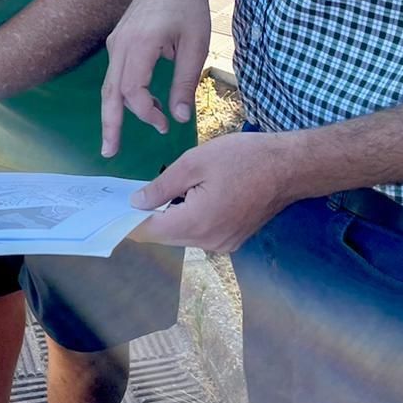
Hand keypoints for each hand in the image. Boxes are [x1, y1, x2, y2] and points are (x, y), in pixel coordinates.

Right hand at [101, 0, 212, 156]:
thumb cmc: (190, 8)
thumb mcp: (196, 46)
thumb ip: (185, 83)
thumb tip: (177, 118)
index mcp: (139, 44)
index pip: (131, 90)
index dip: (146, 113)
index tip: (165, 124)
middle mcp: (120, 44)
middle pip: (109, 92)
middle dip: (110, 124)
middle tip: (110, 152)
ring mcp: (116, 41)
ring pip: (110, 84)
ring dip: (119, 111)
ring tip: (121, 137)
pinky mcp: (119, 40)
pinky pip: (116, 73)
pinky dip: (125, 93)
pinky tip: (143, 105)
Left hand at [129, 130, 300, 253]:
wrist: (290, 167)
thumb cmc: (243, 158)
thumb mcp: (195, 162)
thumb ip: (162, 186)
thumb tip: (136, 204)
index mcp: (196, 223)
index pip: (150, 231)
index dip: (128, 221)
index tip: (111, 210)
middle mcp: (209, 242)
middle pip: (165, 235)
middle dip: (147, 216)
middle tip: (131, 194)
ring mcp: (223, 244)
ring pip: (182, 234)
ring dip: (169, 216)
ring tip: (159, 191)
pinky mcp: (233, 239)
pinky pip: (200, 232)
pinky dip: (188, 217)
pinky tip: (187, 197)